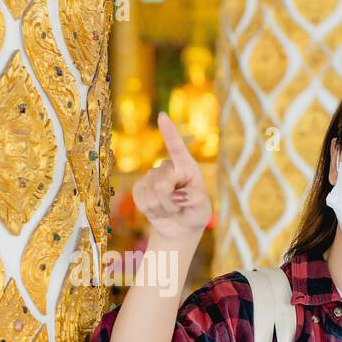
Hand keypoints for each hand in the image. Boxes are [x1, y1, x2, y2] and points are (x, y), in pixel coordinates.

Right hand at [133, 113, 212, 243]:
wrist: (180, 225)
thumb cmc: (195, 211)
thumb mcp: (202, 206)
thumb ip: (194, 198)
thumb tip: (176, 196)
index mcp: (186, 165)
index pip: (176, 147)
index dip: (169, 132)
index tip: (162, 116)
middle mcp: (167, 167)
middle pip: (162, 183)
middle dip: (170, 202)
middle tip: (179, 207)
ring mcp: (151, 176)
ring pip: (152, 196)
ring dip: (163, 209)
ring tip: (171, 209)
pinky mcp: (139, 188)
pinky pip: (142, 201)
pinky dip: (152, 211)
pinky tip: (159, 210)